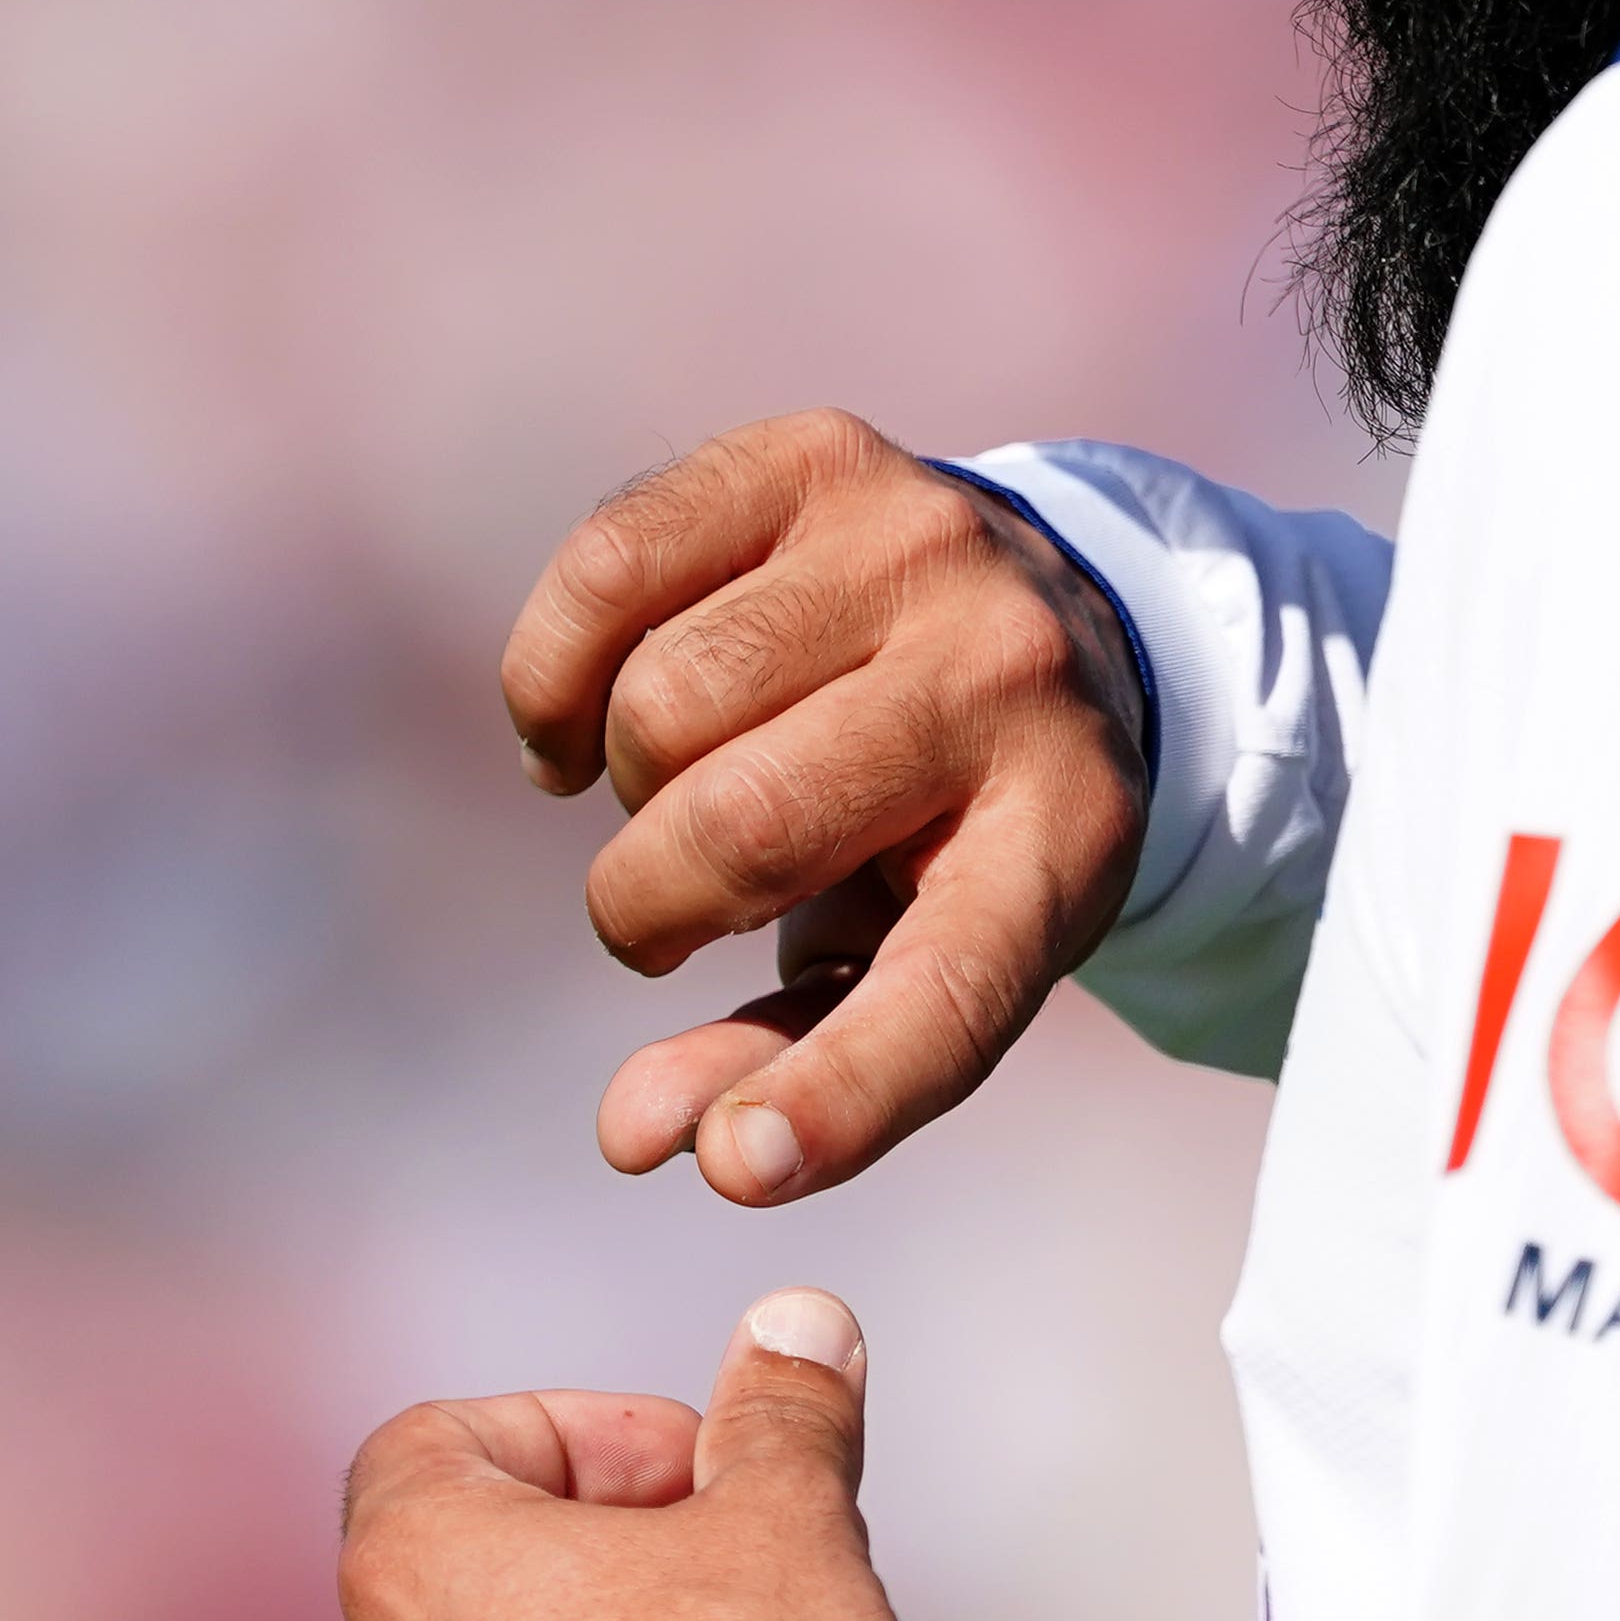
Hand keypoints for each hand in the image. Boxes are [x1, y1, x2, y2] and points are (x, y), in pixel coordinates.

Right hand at [503, 412, 1149, 1203]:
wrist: (1042, 603)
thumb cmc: (953, 825)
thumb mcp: (917, 951)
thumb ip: (785, 1064)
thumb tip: (637, 1137)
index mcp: (1063, 839)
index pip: (950, 992)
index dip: (839, 1094)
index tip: (735, 1165)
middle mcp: (1007, 674)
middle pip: (740, 827)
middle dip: (652, 907)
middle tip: (667, 916)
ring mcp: (913, 544)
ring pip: (660, 705)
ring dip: (627, 785)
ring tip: (680, 789)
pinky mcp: (814, 455)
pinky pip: (608, 567)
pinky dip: (557, 673)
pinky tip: (586, 719)